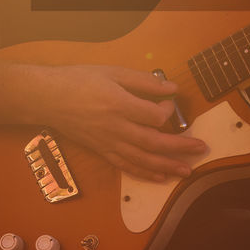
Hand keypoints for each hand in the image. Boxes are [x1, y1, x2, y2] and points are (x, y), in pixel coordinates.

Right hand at [32, 63, 204, 182]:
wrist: (48, 98)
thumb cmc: (80, 80)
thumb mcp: (113, 72)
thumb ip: (143, 81)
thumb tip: (171, 88)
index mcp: (120, 105)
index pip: (155, 116)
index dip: (168, 111)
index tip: (168, 102)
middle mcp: (116, 128)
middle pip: (155, 143)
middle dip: (181, 147)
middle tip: (201, 148)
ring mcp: (108, 142)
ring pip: (143, 160)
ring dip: (168, 166)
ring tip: (188, 171)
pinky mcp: (101, 150)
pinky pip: (126, 166)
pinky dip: (144, 173)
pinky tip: (160, 177)